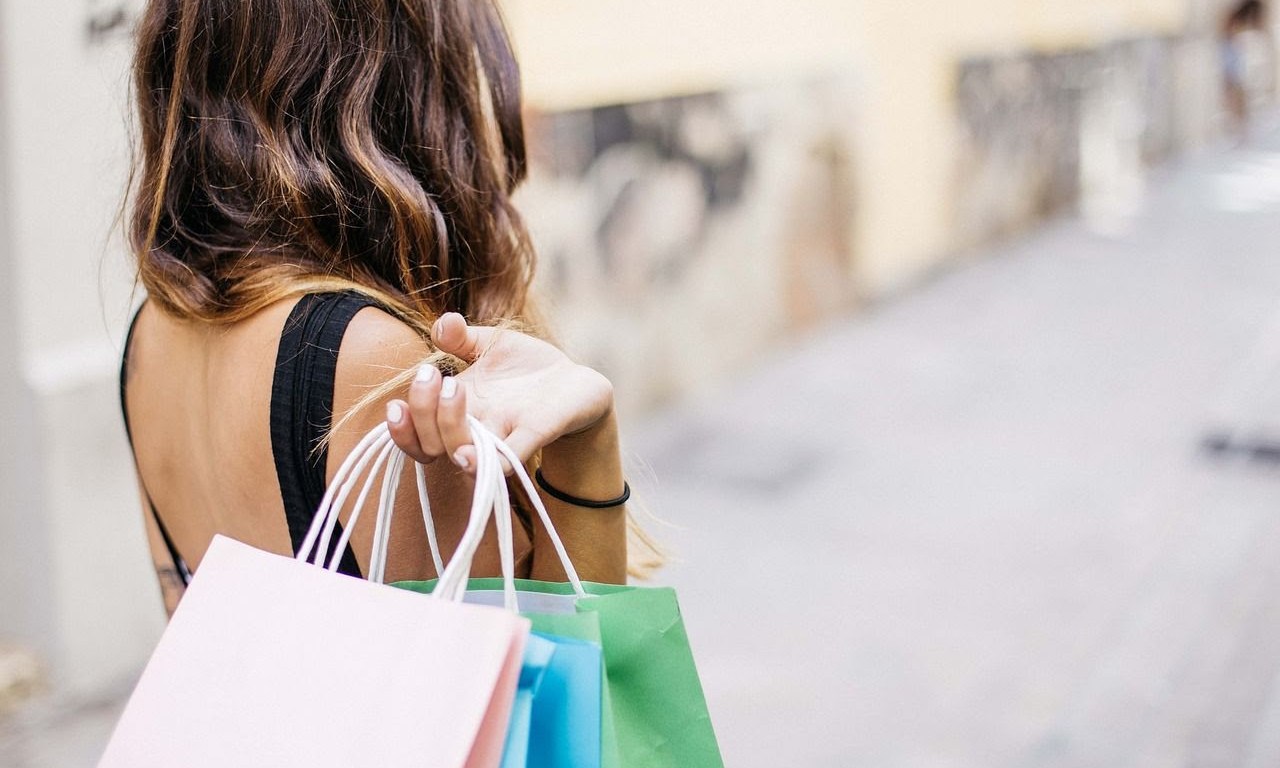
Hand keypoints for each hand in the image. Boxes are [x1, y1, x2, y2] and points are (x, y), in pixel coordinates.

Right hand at [383, 313, 614, 471]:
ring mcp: (502, 436)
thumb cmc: (526, 368)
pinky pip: (506, 460)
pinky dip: (488, 462)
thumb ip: (461, 337)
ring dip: (448, 426)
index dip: (400, 428)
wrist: (575, 383)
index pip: (416, 433)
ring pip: (462, 452)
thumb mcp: (491, 345)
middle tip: (433, 375)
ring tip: (453, 389)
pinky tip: (469, 456)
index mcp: (457, 409)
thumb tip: (442, 324)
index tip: (396, 405)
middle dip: (423, 411)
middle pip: (431, 443)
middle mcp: (475, 429)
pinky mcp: (534, 436)